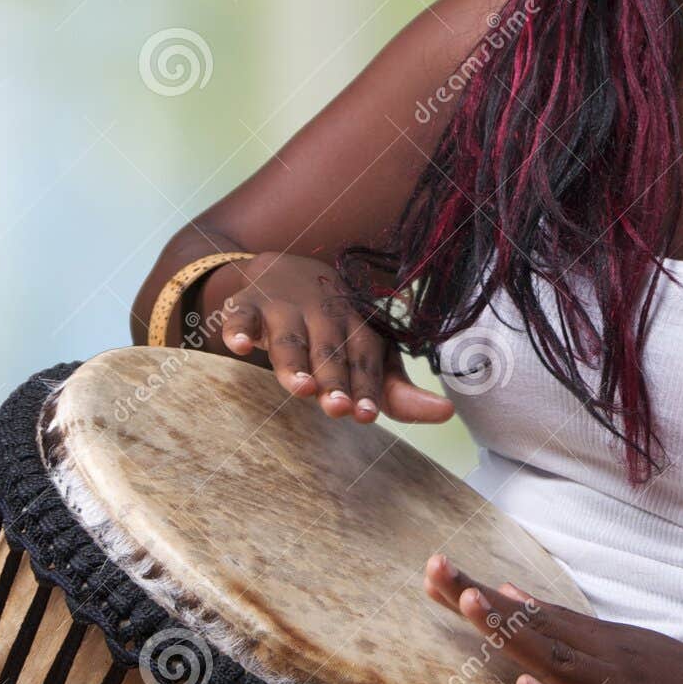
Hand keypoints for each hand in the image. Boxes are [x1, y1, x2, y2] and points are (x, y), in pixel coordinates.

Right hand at [212, 251, 454, 426]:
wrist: (284, 270)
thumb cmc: (335, 327)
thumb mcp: (366, 355)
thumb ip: (395, 390)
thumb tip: (446, 413)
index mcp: (358, 325)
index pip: (366, 358)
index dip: (368, 386)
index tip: (368, 414)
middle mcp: (325, 313)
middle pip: (330, 351)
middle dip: (335, 379)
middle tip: (338, 409)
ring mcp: (286, 307)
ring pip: (289, 338)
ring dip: (293, 364)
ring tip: (301, 388)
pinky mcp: (249, 304)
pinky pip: (241, 315)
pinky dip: (237, 327)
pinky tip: (236, 344)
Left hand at [423, 554, 682, 683]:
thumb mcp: (622, 649)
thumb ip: (567, 629)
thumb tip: (513, 598)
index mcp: (597, 639)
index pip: (528, 610)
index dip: (480, 592)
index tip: (435, 568)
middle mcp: (602, 654)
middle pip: (531, 624)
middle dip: (480, 600)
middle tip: (434, 570)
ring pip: (555, 656)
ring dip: (512, 632)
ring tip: (471, 606)